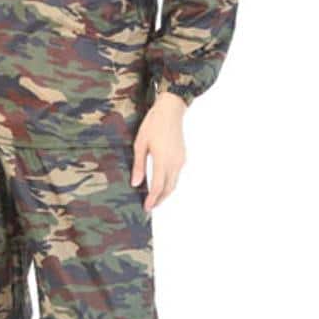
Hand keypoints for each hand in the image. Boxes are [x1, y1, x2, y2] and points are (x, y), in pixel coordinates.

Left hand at [131, 90, 187, 212]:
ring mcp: (180, 160)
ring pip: (174, 183)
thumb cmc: (152, 125)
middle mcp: (174, 163)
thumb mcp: (140, 144)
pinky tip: (160, 184)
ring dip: (164, 193)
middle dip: (159, 200)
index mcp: (162, 160)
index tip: (146, 208)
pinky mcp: (182, 157)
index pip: (158, 186)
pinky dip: (169, 183)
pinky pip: (176, 175)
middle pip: (168, 189)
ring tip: (154, 199)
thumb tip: (135, 184)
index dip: (152, 199)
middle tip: (149, 207)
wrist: (171, 111)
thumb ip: (138, 165)